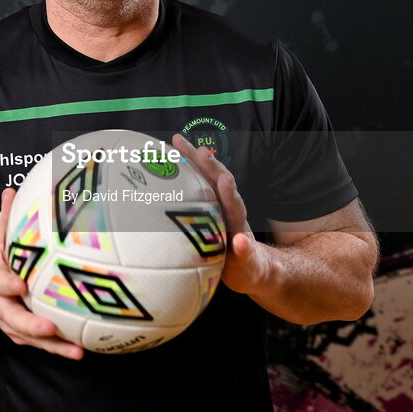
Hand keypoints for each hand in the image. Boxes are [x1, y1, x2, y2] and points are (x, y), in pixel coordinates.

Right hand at [0, 187, 83, 359]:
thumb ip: (5, 219)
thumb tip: (11, 190)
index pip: (0, 282)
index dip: (9, 284)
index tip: (21, 284)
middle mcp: (3, 307)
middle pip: (14, 319)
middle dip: (31, 324)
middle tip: (50, 327)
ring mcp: (13, 325)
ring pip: (30, 338)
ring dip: (52, 346)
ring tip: (75, 351)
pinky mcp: (24, 336)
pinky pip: (41, 345)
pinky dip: (58, 349)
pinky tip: (80, 351)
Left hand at [172, 134, 281, 295]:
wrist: (254, 270)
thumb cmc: (221, 246)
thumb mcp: (203, 224)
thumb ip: (187, 204)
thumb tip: (157, 184)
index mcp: (216, 204)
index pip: (203, 176)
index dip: (191, 158)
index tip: (176, 141)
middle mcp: (230, 214)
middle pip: (222, 186)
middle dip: (213, 168)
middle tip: (202, 152)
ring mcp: (240, 234)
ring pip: (236, 212)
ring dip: (231, 197)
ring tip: (226, 182)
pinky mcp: (247, 258)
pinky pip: (246, 253)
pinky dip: (243, 247)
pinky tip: (239, 242)